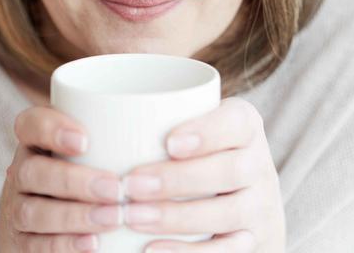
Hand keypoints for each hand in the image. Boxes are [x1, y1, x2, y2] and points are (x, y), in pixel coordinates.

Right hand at [0, 104, 123, 251]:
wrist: (78, 221)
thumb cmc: (103, 172)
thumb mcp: (107, 150)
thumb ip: (126, 136)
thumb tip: (187, 122)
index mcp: (40, 141)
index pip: (30, 124)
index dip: (51, 129)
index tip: (86, 140)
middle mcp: (23, 171)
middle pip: (33, 171)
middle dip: (74, 180)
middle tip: (115, 189)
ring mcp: (17, 208)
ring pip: (31, 211)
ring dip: (73, 216)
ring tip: (113, 219)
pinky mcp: (21, 242)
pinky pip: (34, 245)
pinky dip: (64, 245)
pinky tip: (93, 244)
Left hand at [121, 97, 285, 251]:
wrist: (247, 205)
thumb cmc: (201, 156)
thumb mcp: (197, 130)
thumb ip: (165, 118)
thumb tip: (93, 114)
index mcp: (245, 127)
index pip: (237, 123)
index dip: (207, 132)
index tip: (168, 143)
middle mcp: (260, 165)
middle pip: (230, 170)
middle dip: (178, 179)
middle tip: (130, 184)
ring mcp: (261, 207)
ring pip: (227, 213)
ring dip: (176, 216)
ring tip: (131, 216)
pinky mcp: (255, 242)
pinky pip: (227, 252)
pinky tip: (150, 249)